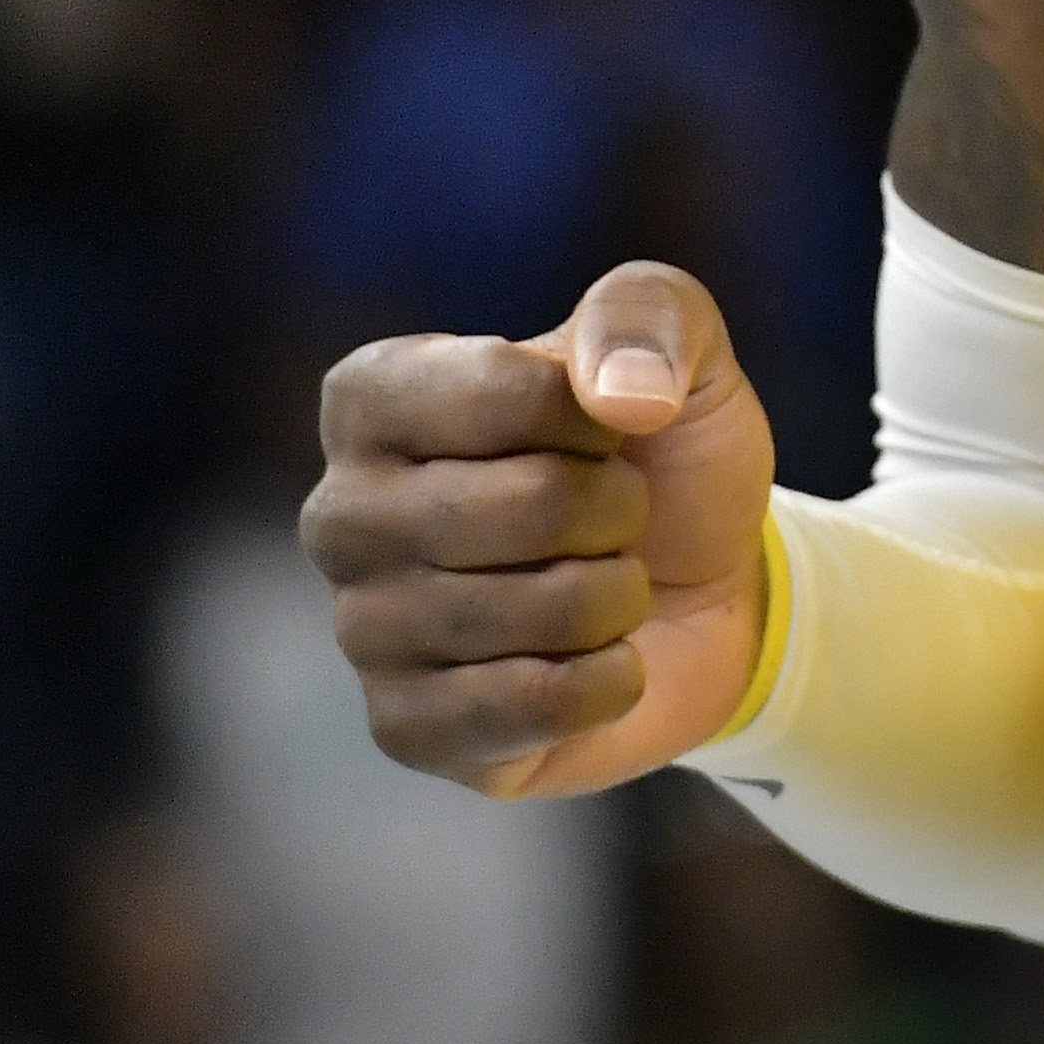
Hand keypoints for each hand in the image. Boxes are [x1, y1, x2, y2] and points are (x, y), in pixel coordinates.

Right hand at [299, 264, 775, 799]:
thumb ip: (649, 314)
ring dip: (618, 598)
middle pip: (533, 506)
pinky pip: (534, 705)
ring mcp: (361, 629)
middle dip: (622, 513)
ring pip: (545, 610)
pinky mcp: (406, 728)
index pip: (506, 391)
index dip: (601, 416)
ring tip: (603, 587)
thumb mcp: (678, 347)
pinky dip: (607, 682)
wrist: (703, 596)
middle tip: (615, 520)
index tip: (605, 430)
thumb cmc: (661, 457)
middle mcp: (339, 512)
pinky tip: (596, 665)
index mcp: (372, 396)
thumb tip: (623, 396)